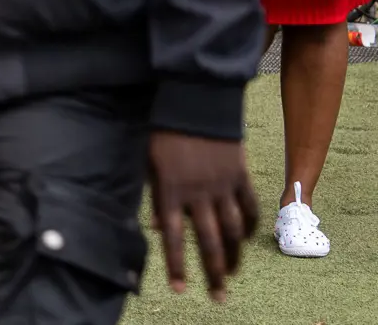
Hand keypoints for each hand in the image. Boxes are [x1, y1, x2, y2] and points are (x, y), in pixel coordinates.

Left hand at [148, 130, 256, 301]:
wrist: (195, 102)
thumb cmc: (165, 133)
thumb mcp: (150, 163)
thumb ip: (154, 197)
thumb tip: (156, 228)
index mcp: (170, 190)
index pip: (174, 238)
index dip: (177, 266)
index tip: (180, 290)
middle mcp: (198, 193)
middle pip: (210, 243)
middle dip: (214, 274)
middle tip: (219, 297)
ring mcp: (222, 186)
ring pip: (233, 231)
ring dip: (234, 256)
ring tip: (232, 273)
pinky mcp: (240, 176)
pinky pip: (249, 208)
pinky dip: (249, 227)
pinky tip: (245, 239)